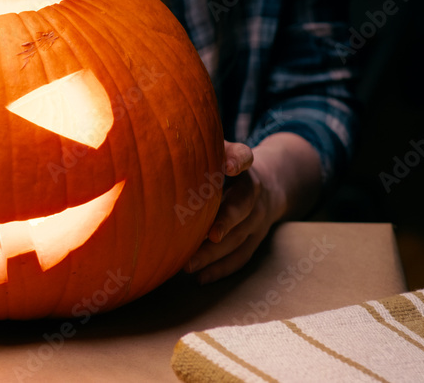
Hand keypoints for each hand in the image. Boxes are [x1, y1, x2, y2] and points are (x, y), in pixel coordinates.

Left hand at [183, 133, 321, 283]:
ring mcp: (257, 219)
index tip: (230, 166)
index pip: (245, 157)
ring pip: (239, 238)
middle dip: (226, 221)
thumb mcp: (218, 151)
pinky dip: (221, 269)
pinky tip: (200, 278)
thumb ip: (197, 147)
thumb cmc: (225, 166)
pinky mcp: (255, 239)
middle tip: (209, 235)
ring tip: (188, 265)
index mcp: (244, 166)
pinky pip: (241, 257)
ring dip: (215, 254)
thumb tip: (157, 146)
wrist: (266, 185)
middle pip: (242, 207)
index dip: (238, 160)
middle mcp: (253, 192)